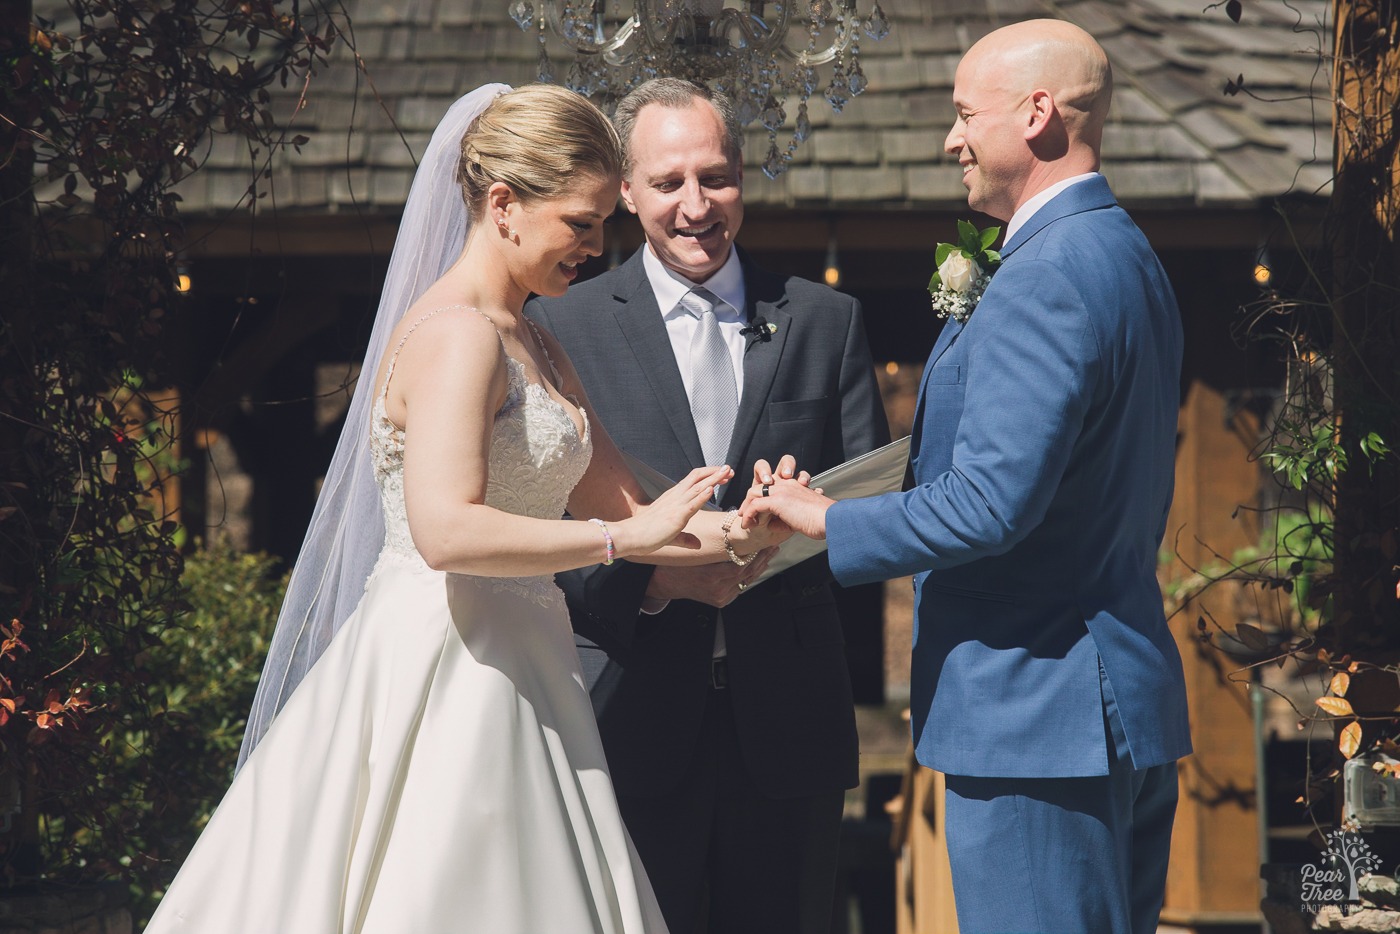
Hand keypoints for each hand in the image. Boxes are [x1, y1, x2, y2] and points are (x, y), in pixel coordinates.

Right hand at [616, 465, 732, 555]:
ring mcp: (675, 506)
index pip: (693, 481)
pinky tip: (711, 488)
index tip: (723, 475)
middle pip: (697, 478)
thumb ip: (685, 538)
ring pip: (697, 487)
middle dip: (715, 473)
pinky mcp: (675, 517)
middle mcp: (675, 497)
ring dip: (713, 479)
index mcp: (673, 498)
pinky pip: (691, 504)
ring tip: (726, 472)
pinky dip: (702, 495)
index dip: (709, 476)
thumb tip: (697, 544)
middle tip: (729, 469)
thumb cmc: (645, 535)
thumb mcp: (670, 535)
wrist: (628, 536)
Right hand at [644, 547, 776, 607]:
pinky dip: (749, 576)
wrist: (668, 583)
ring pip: (746, 581)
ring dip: (759, 567)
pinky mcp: (722, 601)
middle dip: (761, 558)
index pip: (741, 565)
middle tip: (772, 546)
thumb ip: (715, 546)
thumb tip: (735, 531)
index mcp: (711, 576)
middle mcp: (718, 589)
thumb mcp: (696, 551)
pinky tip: (758, 566)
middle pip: (747, 573)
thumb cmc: (680, 563)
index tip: (763, 542)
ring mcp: (721, 597)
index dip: (754, 553)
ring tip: (770, 554)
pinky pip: (740, 588)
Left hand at [739, 468, 832, 540]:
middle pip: (759, 483)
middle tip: (744, 514)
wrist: (830, 520)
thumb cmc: (820, 521)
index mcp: (794, 485)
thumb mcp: (800, 517)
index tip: (756, 512)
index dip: (760, 495)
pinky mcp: (778, 500)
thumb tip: (773, 524)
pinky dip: (749, 515)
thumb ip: (785, 518)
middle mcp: (787, 483)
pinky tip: (749, 525)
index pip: (772, 483)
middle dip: (749, 499)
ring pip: (754, 491)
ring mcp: (782, 490)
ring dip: (746, 506)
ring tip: (745, 519)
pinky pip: (755, 505)